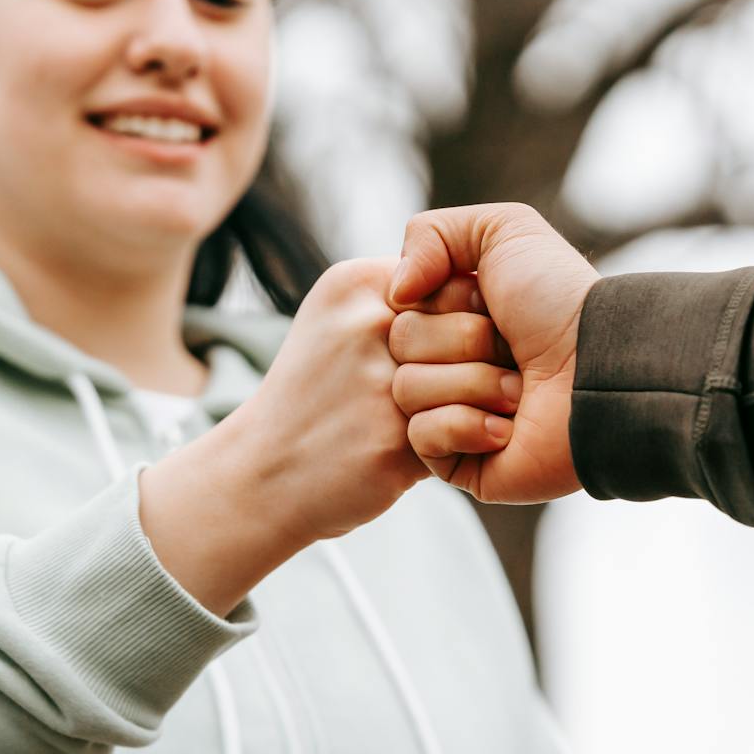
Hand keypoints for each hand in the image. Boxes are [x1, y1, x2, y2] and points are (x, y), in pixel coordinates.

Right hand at [143, 258, 499, 613]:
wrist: (263, 475)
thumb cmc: (317, 394)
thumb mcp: (338, 316)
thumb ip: (402, 296)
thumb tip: (481, 288)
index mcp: (357, 284)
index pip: (458, 279)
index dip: (474, 314)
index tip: (461, 343)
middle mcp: (368, 325)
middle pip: (477, 327)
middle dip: (490, 357)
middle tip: (484, 380)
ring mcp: (380, 384)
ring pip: (482, 379)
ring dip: (489, 401)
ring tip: (476, 412)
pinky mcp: (394, 442)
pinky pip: (470, 430)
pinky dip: (473, 441)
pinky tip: (453, 446)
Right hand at [387, 203, 597, 503]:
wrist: (601, 370)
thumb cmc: (559, 300)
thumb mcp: (503, 230)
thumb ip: (431, 233)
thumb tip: (395, 292)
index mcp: (455, 311)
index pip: (402, 303)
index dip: (445, 297)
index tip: (490, 298)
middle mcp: (451, 359)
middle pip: (400, 343)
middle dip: (461, 341)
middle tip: (512, 349)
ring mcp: (452, 410)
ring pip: (407, 390)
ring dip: (473, 383)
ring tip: (520, 390)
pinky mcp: (459, 460)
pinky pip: (422, 437)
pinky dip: (467, 425)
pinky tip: (507, 428)